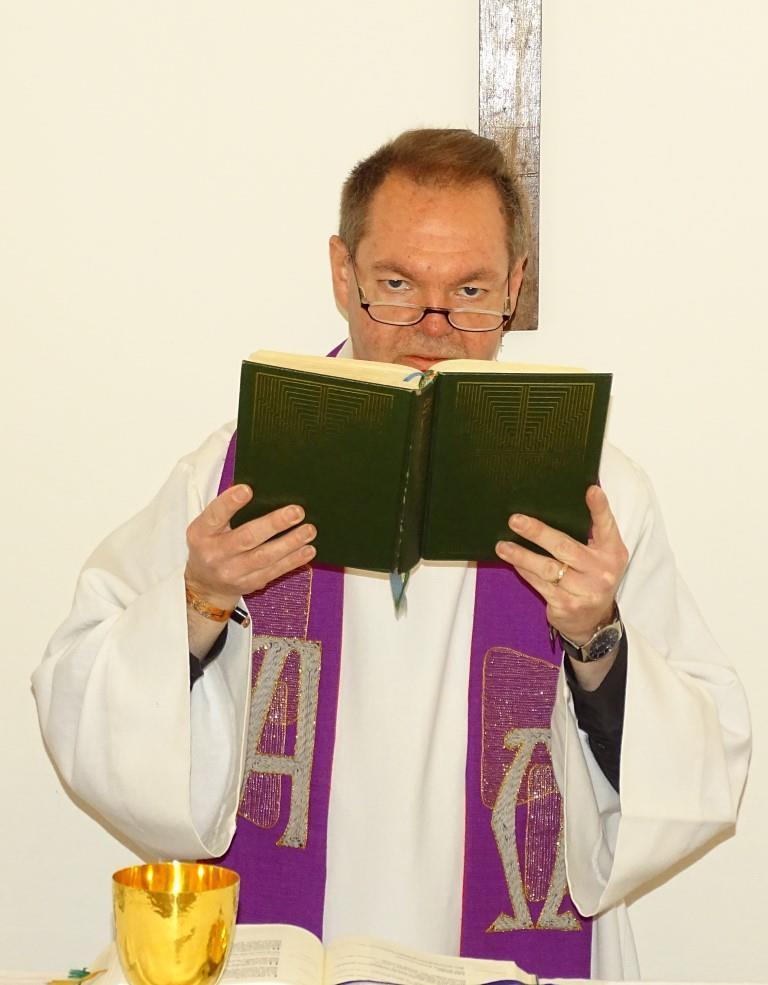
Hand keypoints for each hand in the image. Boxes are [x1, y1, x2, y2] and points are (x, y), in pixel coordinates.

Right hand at [185, 484, 316, 610]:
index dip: (230, 503)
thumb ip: (226, 510)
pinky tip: (307, 549)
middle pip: (246, 538)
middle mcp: (215, 554)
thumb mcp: (207, 527)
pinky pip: (274, 571)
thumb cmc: (210, 545)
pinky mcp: (248, 584)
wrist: (205, 585)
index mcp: (201, 533)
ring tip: (309, 530)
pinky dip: (293, 560)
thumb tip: (259, 489)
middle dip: (274, 524)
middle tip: (296, 512)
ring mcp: (232, 572)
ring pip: (265, 557)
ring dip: (290, 543)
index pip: (215, 515)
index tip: (247, 489)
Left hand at [495, 485, 627, 645]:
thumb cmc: (592, 577)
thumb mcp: (601, 556)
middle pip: (565, 547)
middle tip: (515, 520)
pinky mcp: (568, 606)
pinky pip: (540, 584)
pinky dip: (525, 572)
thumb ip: (589, 533)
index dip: (600, 507)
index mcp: (612, 551)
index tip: (591, 490)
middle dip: (538, 532)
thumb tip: (557, 504)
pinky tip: (513, 562)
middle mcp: (602, 571)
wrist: (595, 622)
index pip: (606, 525)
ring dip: (522, 555)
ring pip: (548, 568)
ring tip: (503, 545)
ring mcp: (586, 591)